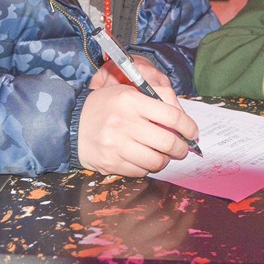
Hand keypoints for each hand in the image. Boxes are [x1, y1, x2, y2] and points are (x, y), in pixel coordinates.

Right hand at [79, 61, 197, 176]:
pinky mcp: (110, 162)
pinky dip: (147, 168)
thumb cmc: (106, 106)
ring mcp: (116, 145)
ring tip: (164, 156)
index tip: (193, 133)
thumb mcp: (128, 92)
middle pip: (167, 142)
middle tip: (182, 149)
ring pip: (156, 161)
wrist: (70, 123)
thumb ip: (156, 99)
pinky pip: (140, 171)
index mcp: (131, 100)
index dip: (188, 127)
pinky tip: (145, 159)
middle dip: (181, 148)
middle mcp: (124, 122)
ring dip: (165, 161)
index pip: (172, 116)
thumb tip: (183, 118)